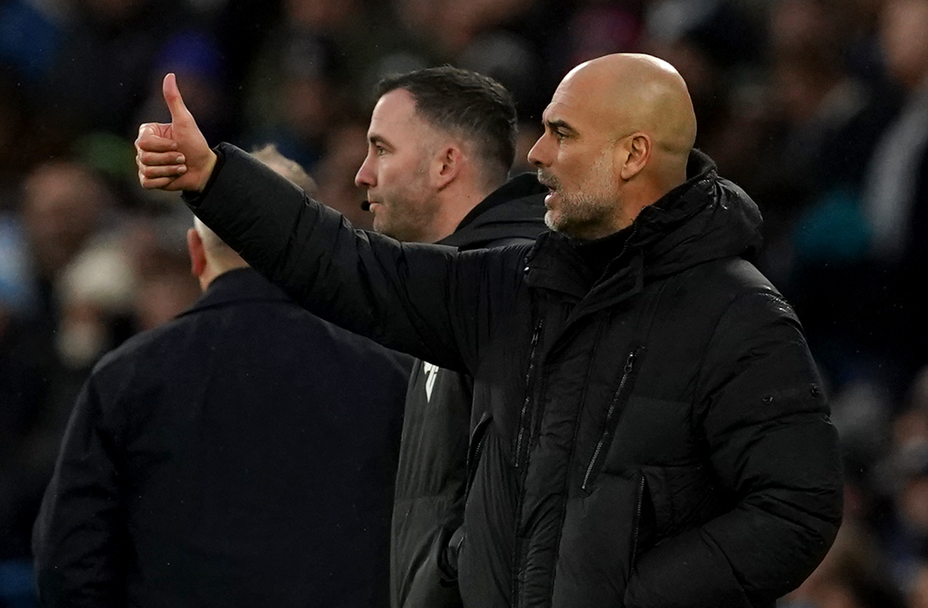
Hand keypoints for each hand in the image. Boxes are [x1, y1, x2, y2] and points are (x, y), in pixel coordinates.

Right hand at [135, 73, 216, 191]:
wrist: (204, 168)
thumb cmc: (195, 143)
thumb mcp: (185, 121)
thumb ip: (174, 100)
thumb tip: (169, 75)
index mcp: (147, 133)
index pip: (143, 143)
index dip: (163, 146)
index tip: (177, 144)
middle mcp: (142, 148)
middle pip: (144, 158)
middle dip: (168, 159)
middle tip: (182, 157)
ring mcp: (143, 164)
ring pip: (147, 171)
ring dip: (170, 170)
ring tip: (180, 166)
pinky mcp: (147, 180)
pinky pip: (147, 183)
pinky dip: (164, 181)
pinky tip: (174, 176)